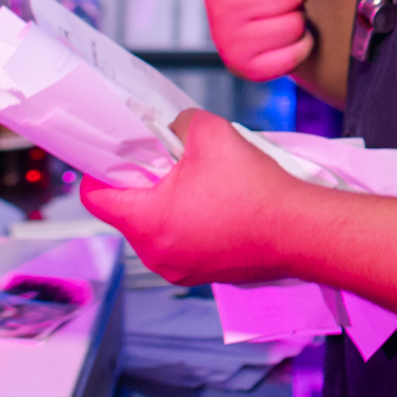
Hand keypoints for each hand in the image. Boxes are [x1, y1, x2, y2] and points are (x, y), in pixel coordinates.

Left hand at [79, 108, 306, 284]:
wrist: (301, 230)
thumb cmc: (257, 191)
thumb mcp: (211, 133)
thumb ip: (179, 123)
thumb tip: (171, 129)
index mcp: (148, 223)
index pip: (96, 198)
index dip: (101, 169)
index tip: (117, 155)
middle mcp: (156, 254)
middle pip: (126, 212)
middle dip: (143, 184)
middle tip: (167, 162)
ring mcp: (178, 269)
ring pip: (154, 228)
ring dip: (167, 203)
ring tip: (197, 182)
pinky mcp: (201, 273)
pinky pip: (179, 242)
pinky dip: (187, 222)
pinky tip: (214, 203)